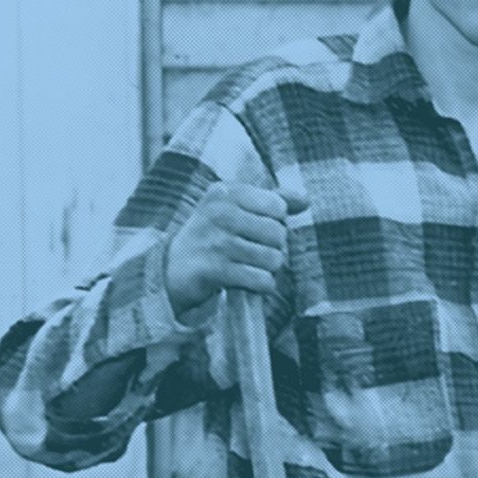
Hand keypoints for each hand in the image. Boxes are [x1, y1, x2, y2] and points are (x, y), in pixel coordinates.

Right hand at [166, 183, 305, 318]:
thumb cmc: (214, 234)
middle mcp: (219, 214)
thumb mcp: (237, 208)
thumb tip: (305, 199)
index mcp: (226, 193)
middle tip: (251, 249)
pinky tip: (247, 280)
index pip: (278, 206)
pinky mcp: (215, 270)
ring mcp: (215, 242)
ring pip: (274, 259)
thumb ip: (274, 200)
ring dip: (267, 268)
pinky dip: (261, 284)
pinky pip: (262, 280)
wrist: (172, 266)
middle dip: (273, 247)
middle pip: (278, 234)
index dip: (275, 221)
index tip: (254, 227)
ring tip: (248, 264)